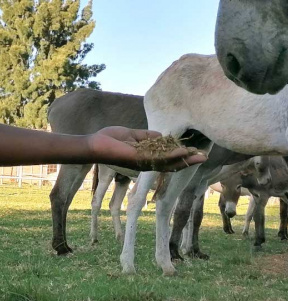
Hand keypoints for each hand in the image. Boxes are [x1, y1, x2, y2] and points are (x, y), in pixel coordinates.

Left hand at [86, 126, 206, 171]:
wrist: (95, 143)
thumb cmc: (110, 139)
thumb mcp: (132, 135)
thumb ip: (147, 136)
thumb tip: (162, 135)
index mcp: (146, 157)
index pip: (167, 158)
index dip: (181, 156)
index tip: (195, 150)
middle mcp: (146, 162)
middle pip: (171, 164)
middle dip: (188, 161)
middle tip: (204, 157)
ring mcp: (143, 162)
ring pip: (168, 163)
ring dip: (184, 159)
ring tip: (199, 155)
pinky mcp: (139, 159)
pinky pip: (158, 158)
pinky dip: (171, 156)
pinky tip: (182, 152)